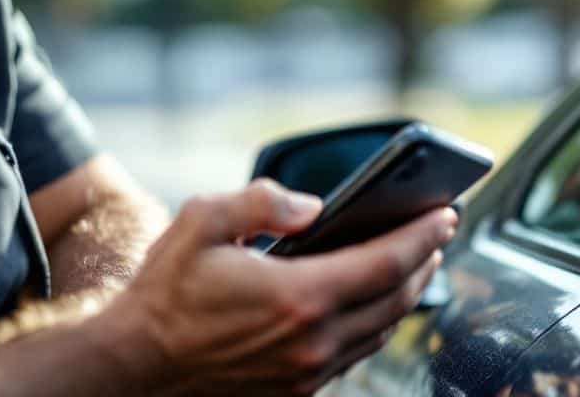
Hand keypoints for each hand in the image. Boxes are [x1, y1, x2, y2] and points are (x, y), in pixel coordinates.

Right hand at [101, 178, 456, 395]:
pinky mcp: (296, 391)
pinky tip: (369, 302)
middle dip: (424, 261)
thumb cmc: (163, 294)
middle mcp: (312, 341)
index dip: (423, 235)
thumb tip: (314, 206)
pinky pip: (353, 355)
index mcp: (299, 296)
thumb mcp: (202, 223)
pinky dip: (374, 323)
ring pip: (380, 331)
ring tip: (412, 262)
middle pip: (396, 299)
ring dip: (404, 295)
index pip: (388, 263)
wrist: (132, 368)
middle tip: (437, 232)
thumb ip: (262, 202)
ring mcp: (307, 372)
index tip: (446, 212)